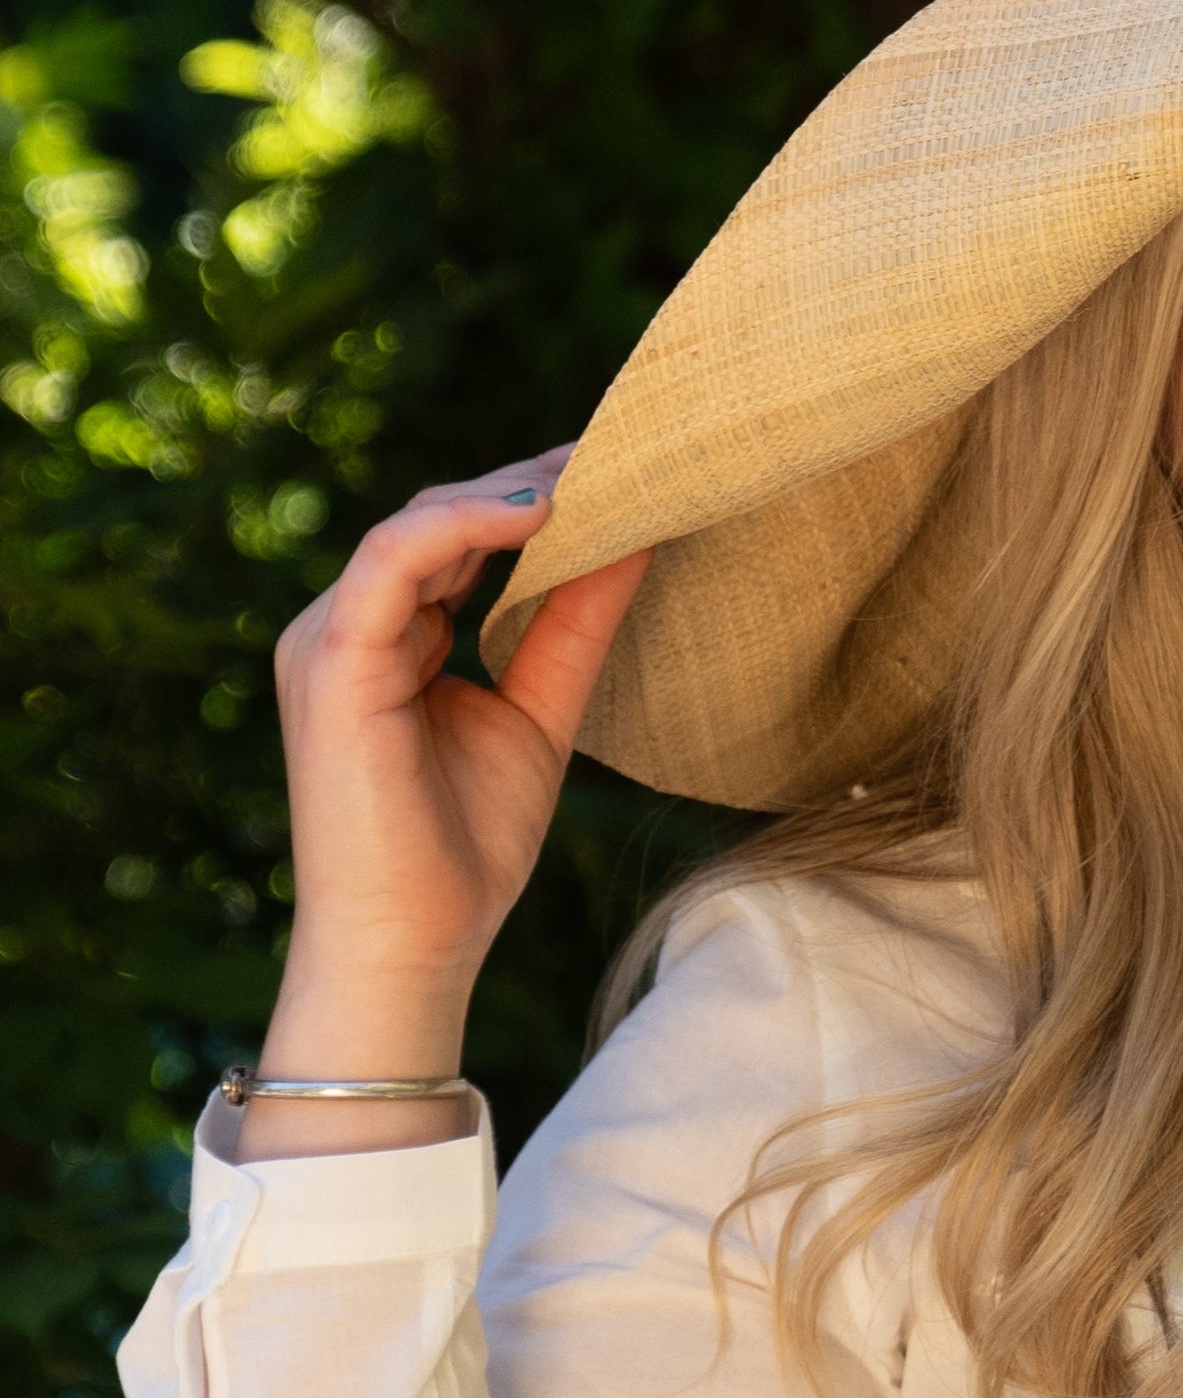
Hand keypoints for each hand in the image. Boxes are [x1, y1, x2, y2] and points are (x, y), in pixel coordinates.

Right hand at [246, 452, 648, 1154]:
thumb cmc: (465, 846)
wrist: (412, 945)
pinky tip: (540, 511)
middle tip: (628, 452)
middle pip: (439, 518)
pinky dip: (463, 526)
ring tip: (598, 474)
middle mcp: (348, 627)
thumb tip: (640, 535)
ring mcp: (327, 640)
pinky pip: (391, 562)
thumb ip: (577, 622)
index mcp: (389, 636)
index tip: (627, 467)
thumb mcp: (543, 709)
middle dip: (533, 481)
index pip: (459, 538)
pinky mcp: (330, 661)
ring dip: (509, 493)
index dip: (538, 497)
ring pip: (417, 525)